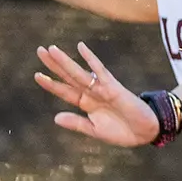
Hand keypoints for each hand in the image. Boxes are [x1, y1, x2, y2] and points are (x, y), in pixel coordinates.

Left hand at [33, 42, 159, 146]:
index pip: (65, 91)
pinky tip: (81, 48)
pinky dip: (91, 60)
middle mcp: (91, 93)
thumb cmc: (122, 132)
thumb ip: (76, 123)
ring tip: (51, 49)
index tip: (37, 75)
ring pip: (79, 72)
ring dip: (65, 61)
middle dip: (54, 64)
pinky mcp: (113, 87)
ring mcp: (101, 88)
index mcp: (86, 104)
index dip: (51, 84)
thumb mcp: (95, 131)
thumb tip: (55, 118)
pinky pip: (100, 71)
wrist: (144, 132)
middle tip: (40, 50)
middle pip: (69, 76)